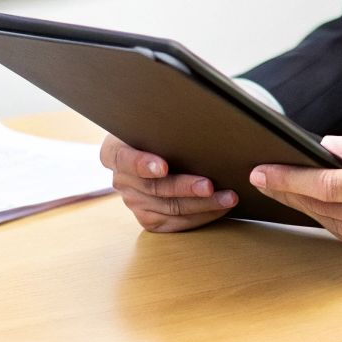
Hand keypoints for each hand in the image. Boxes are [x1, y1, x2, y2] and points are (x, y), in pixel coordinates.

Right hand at [99, 134, 239, 231]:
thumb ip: (164, 124)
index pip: (124, 158)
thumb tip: (197, 118)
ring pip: (169, 208)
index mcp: (114, 152)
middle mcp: (121, 180)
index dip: (142, 164)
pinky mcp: (148, 219)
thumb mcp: (154, 122)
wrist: (157, 150)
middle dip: (185, 187)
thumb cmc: (159, 132)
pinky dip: (201, 216)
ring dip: (202, 204)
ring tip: (227, 197)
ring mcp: (133, 201)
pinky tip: (219, 208)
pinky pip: (175, 223)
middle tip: (209, 185)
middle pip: (153, 187)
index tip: (163, 167)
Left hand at [248, 127, 341, 275]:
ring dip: (313, 209)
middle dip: (293, 192)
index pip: (329, 187)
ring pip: (337, 228)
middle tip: (266, 174)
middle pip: (326, 210)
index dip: (289, 179)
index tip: (262, 170)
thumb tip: (329, 148)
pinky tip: (330, 207)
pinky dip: (339, 224)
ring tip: (292, 186)